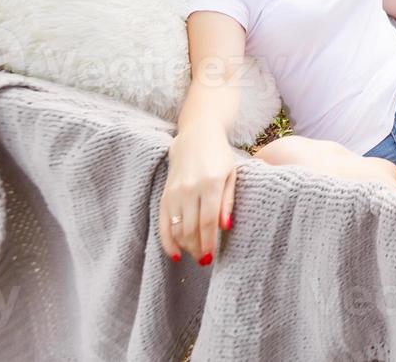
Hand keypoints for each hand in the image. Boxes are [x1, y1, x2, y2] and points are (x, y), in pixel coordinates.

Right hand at [159, 129, 237, 265]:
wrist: (196, 135)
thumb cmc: (219, 155)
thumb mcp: (232, 174)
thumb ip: (228, 201)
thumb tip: (226, 227)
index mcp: (211, 183)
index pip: (208, 221)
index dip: (209, 242)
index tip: (212, 257)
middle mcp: (190, 188)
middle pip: (192, 228)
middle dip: (198, 248)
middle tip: (205, 260)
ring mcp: (175, 192)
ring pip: (177, 228)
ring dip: (186, 246)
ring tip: (195, 255)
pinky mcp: (165, 194)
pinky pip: (163, 223)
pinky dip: (168, 240)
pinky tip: (175, 253)